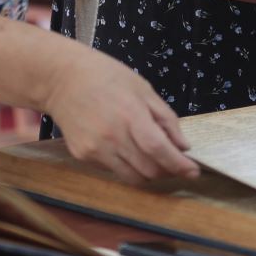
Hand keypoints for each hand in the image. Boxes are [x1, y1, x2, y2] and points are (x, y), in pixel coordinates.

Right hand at [40, 46, 199, 183]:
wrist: (62, 80)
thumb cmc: (106, 77)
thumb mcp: (143, 89)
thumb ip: (166, 119)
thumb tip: (183, 146)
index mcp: (130, 115)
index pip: (159, 149)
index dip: (178, 165)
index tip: (193, 172)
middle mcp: (112, 137)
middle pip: (148, 170)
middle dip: (167, 171)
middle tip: (175, 163)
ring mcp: (95, 149)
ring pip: (131, 177)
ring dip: (149, 174)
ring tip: (154, 159)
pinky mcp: (83, 156)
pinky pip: (113, 170)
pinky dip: (128, 166)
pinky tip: (128, 149)